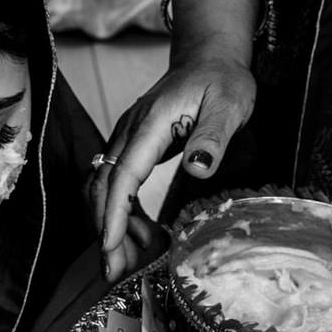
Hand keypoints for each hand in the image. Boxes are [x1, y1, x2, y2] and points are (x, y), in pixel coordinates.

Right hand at [90, 53, 255, 281]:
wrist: (207, 59)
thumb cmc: (221, 80)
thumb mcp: (229, 104)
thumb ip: (212, 136)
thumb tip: (199, 168)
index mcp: (149, 124)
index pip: (122, 175)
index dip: (113, 213)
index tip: (109, 247)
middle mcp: (128, 132)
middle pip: (103, 187)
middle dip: (104, 231)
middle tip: (115, 272)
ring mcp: (126, 140)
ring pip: (103, 189)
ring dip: (111, 226)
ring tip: (131, 261)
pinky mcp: (131, 148)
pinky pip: (115, 185)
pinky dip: (121, 214)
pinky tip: (143, 234)